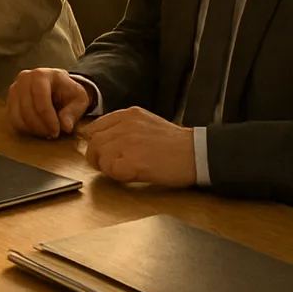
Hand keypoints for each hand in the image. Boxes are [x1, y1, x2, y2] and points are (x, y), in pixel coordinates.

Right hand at [7, 67, 93, 138]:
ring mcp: (14, 89)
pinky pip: (12, 119)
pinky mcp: (10, 100)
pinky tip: (37, 130)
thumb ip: (73, 112)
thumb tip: (65, 127)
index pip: (40, 98)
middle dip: (41, 126)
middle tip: (52, 134)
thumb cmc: (68, 93)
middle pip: (27, 108)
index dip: (48, 118)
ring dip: (32, 129)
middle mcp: (24, 79)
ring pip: (18, 115)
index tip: (57, 131)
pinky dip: (24, 128)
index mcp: (41, 75)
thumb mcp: (79, 100)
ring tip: (46, 132)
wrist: (57, 87)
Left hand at [81, 106, 197, 187]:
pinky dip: (118, 176)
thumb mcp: (147, 123)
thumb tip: (105, 141)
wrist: (198, 153)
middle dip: (98, 157)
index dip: (96, 143)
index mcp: (128, 115)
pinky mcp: (132, 161)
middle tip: (110, 167)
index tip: (102, 153)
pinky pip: (111, 170)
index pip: (95, 127)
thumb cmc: (176, 144)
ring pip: (100, 156)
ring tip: (124, 170)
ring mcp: (128, 142)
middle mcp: (125, 125)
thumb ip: (124, 127)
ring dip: (108, 167)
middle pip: (94, 142)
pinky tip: (132, 175)